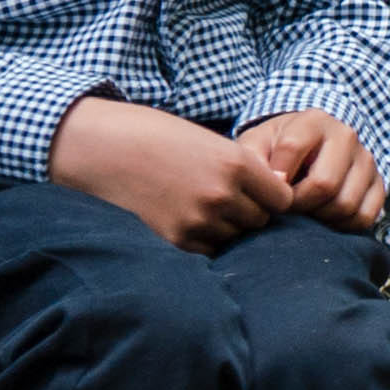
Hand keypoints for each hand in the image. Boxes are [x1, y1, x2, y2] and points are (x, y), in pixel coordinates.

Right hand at [54, 93, 267, 249]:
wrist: (107, 149)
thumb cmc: (162, 139)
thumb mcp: (212, 143)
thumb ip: (245, 170)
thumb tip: (279, 199)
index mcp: (237, 164)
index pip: (282, 199)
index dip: (273, 197)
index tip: (261, 192)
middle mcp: (222, 195)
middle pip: (260, 221)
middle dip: (249, 213)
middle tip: (225, 199)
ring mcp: (198, 220)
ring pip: (234, 237)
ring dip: (226, 228)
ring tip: (201, 207)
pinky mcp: (175, 238)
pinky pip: (208, 250)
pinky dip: (204, 240)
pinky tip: (187, 220)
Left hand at [232, 109, 388, 230]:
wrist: (310, 147)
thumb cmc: (276, 149)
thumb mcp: (257, 144)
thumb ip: (252, 159)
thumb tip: (273, 187)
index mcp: (312, 121)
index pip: (292, 148)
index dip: (276, 179)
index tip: (269, 191)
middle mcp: (346, 135)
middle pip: (324, 184)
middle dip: (299, 204)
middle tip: (287, 207)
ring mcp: (366, 159)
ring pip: (345, 204)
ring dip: (320, 217)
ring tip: (306, 211)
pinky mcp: (378, 182)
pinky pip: (365, 216)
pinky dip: (343, 226)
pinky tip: (326, 217)